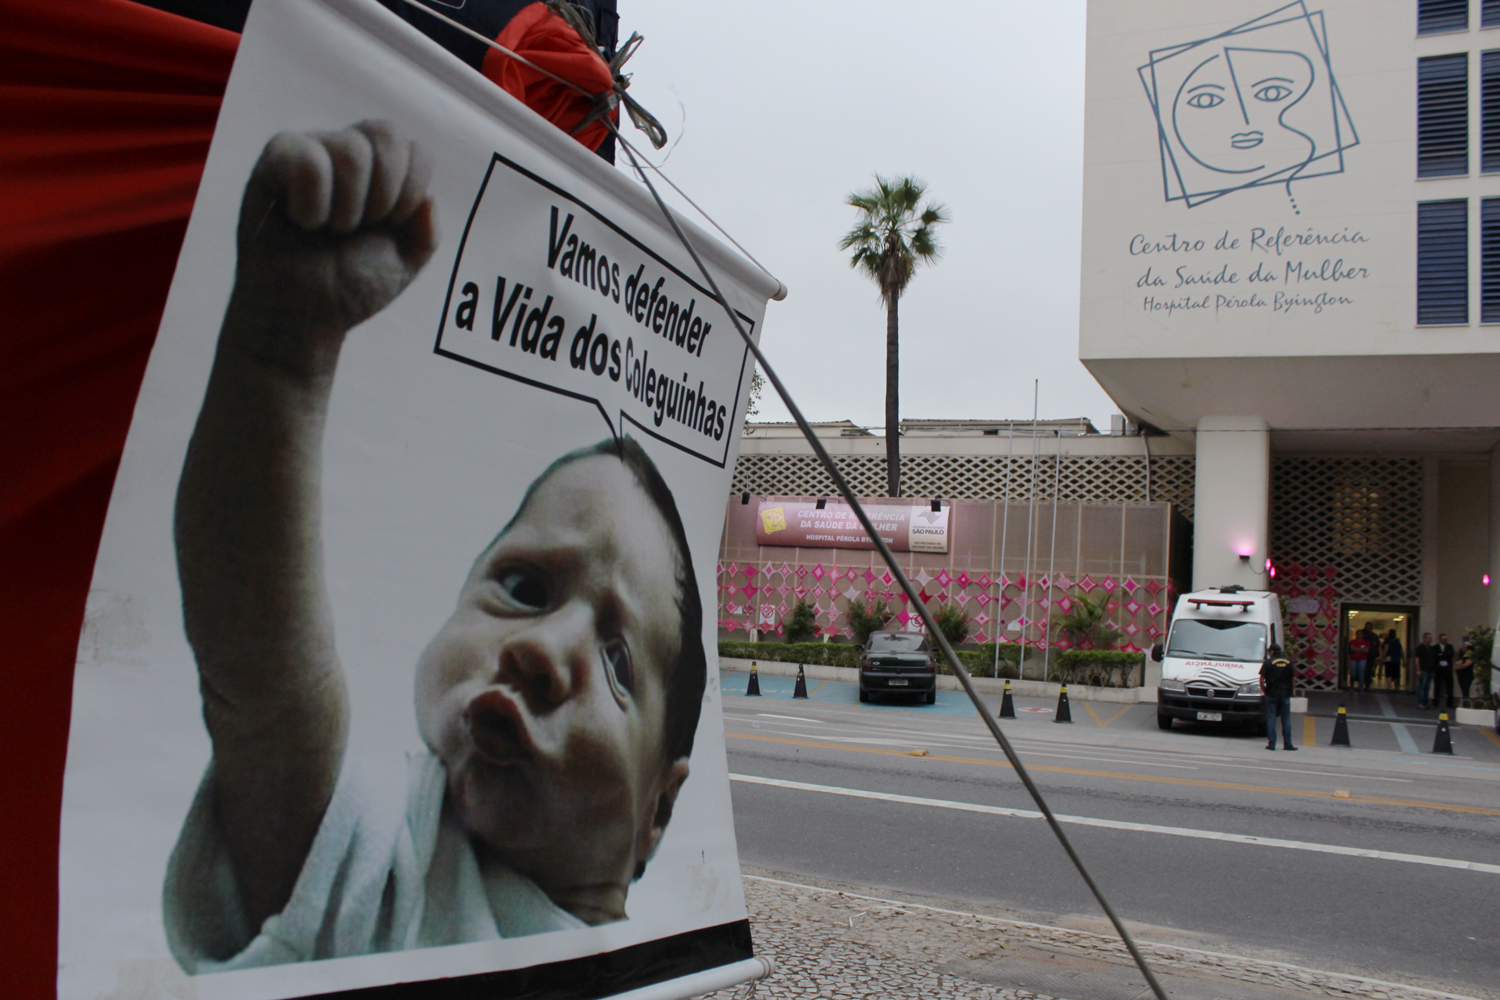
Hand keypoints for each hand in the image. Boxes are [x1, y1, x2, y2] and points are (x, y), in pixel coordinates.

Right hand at [232, 121, 437, 345]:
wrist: (305, 313)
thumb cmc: (349, 284)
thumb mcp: (403, 263)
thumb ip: (427, 233)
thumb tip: (429, 199)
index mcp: (385, 171)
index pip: (417, 150)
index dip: (410, 192)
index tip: (389, 226)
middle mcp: (350, 151)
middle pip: (387, 135)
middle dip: (383, 196)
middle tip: (359, 228)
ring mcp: (314, 149)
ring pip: (351, 150)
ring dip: (346, 209)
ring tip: (328, 229)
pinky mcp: (277, 158)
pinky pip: (308, 161)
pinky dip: (312, 206)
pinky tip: (301, 220)